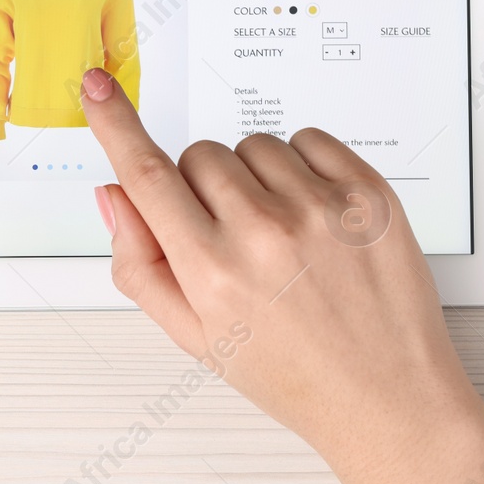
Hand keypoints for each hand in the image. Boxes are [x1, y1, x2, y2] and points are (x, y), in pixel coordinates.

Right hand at [80, 67, 483, 483]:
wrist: (386, 396)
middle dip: (204, 187)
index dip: (115, 124)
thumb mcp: (195, 336)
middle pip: (200, 155)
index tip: (98, 87)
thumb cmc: (291, 372)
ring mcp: (320, 208)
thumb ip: (141, 263)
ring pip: (253, 144)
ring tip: (281, 235)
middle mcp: (264, 233)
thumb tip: (114, 195)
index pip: (146, 176)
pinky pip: (310, 138)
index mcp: (213, 272)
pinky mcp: (367, 193)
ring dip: (256, 176)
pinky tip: (312, 216)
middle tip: (233, 238)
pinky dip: (304, 166)